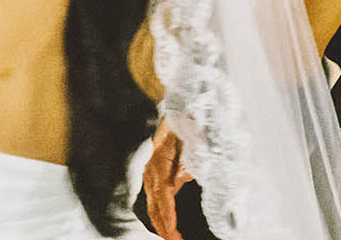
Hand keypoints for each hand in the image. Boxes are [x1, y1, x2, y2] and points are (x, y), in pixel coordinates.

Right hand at [142, 119, 190, 239]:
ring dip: (161, 225)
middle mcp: (151, 171)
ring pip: (153, 206)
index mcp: (160, 161)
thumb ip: (188, 155)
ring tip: (173, 239)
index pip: (163, 192)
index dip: (167, 212)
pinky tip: (168, 228)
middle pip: (155, 204)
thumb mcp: (190, 136)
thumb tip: (183, 175)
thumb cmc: (186, 125)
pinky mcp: (154, 179)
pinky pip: (155, 202)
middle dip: (164, 226)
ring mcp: (150, 176)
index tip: (172, 229)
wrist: (177, 113)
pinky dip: (160, 217)